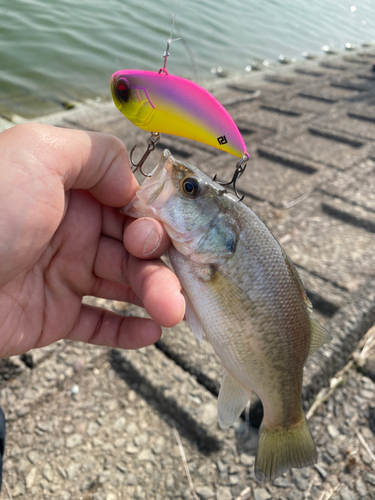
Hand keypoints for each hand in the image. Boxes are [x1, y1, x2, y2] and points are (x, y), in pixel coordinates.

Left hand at [0, 123, 184, 358]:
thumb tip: (132, 185)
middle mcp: (73, 231)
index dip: (155, 223)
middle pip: (135, 248)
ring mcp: (65, 274)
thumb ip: (96, 154)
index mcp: (72, 193)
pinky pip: (98, 323)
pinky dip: (126, 330)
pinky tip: (150, 334)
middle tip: (171, 289)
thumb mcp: (38, 154)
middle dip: (159, 267)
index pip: (132, 207)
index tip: (160, 240)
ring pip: (124, 285)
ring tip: (171, 313)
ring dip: (155, 298)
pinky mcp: (55, 316)